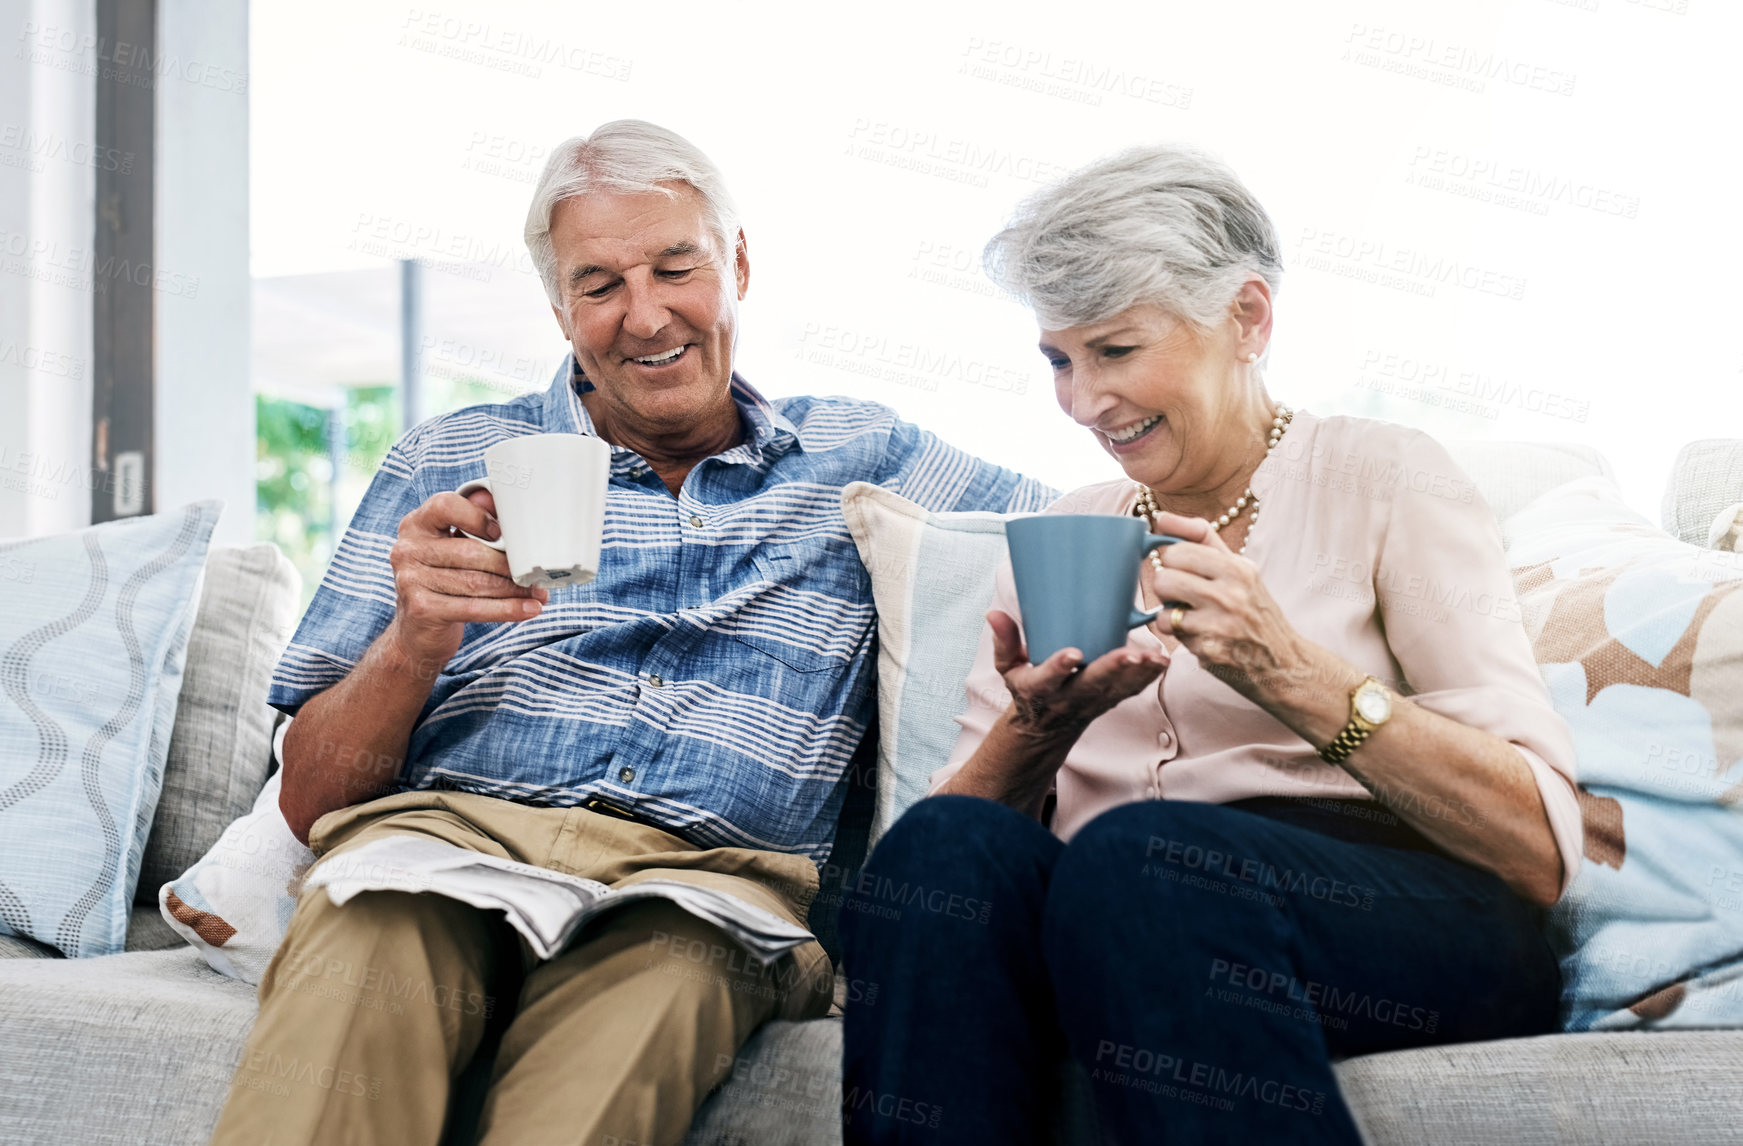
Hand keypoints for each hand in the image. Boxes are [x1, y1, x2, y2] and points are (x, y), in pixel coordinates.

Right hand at [385, 488, 549, 671]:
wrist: (417, 630)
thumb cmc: (444, 578)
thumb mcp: (453, 545)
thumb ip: (474, 520)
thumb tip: (500, 501)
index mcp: (416, 524)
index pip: (446, 506)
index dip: (479, 517)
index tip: (504, 533)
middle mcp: (407, 549)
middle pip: (470, 551)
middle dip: (510, 564)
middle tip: (538, 572)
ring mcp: (410, 580)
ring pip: (476, 582)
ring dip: (515, 589)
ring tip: (539, 592)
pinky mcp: (422, 609)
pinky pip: (474, 607)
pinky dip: (508, 609)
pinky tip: (529, 609)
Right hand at [988, 609, 1168, 740]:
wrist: (1044, 728)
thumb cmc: (1026, 688)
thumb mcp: (1008, 669)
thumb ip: (1004, 641)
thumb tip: (993, 612)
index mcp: (1039, 689)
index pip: (1048, 679)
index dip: (1059, 667)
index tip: (1073, 654)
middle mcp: (1067, 699)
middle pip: (1092, 685)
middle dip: (1112, 669)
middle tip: (1131, 655)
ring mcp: (1091, 703)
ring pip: (1117, 689)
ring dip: (1138, 674)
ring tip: (1157, 659)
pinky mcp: (1109, 701)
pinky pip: (1130, 691)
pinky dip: (1147, 678)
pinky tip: (1162, 663)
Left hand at [1143, 510, 1310, 700]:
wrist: (1283, 662)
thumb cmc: (1254, 610)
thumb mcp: (1239, 569)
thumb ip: (1201, 538)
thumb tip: (1161, 517)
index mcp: (1237, 568)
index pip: (1177, 550)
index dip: (1172, 562)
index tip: (1182, 570)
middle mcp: (1231, 594)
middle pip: (1164, 578)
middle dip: (1167, 589)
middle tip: (1184, 597)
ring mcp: (1220, 625)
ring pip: (1162, 611)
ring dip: (1170, 616)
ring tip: (1192, 618)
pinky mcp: (1210, 651)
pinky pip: (1173, 636)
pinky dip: (1181, 637)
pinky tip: (1202, 637)